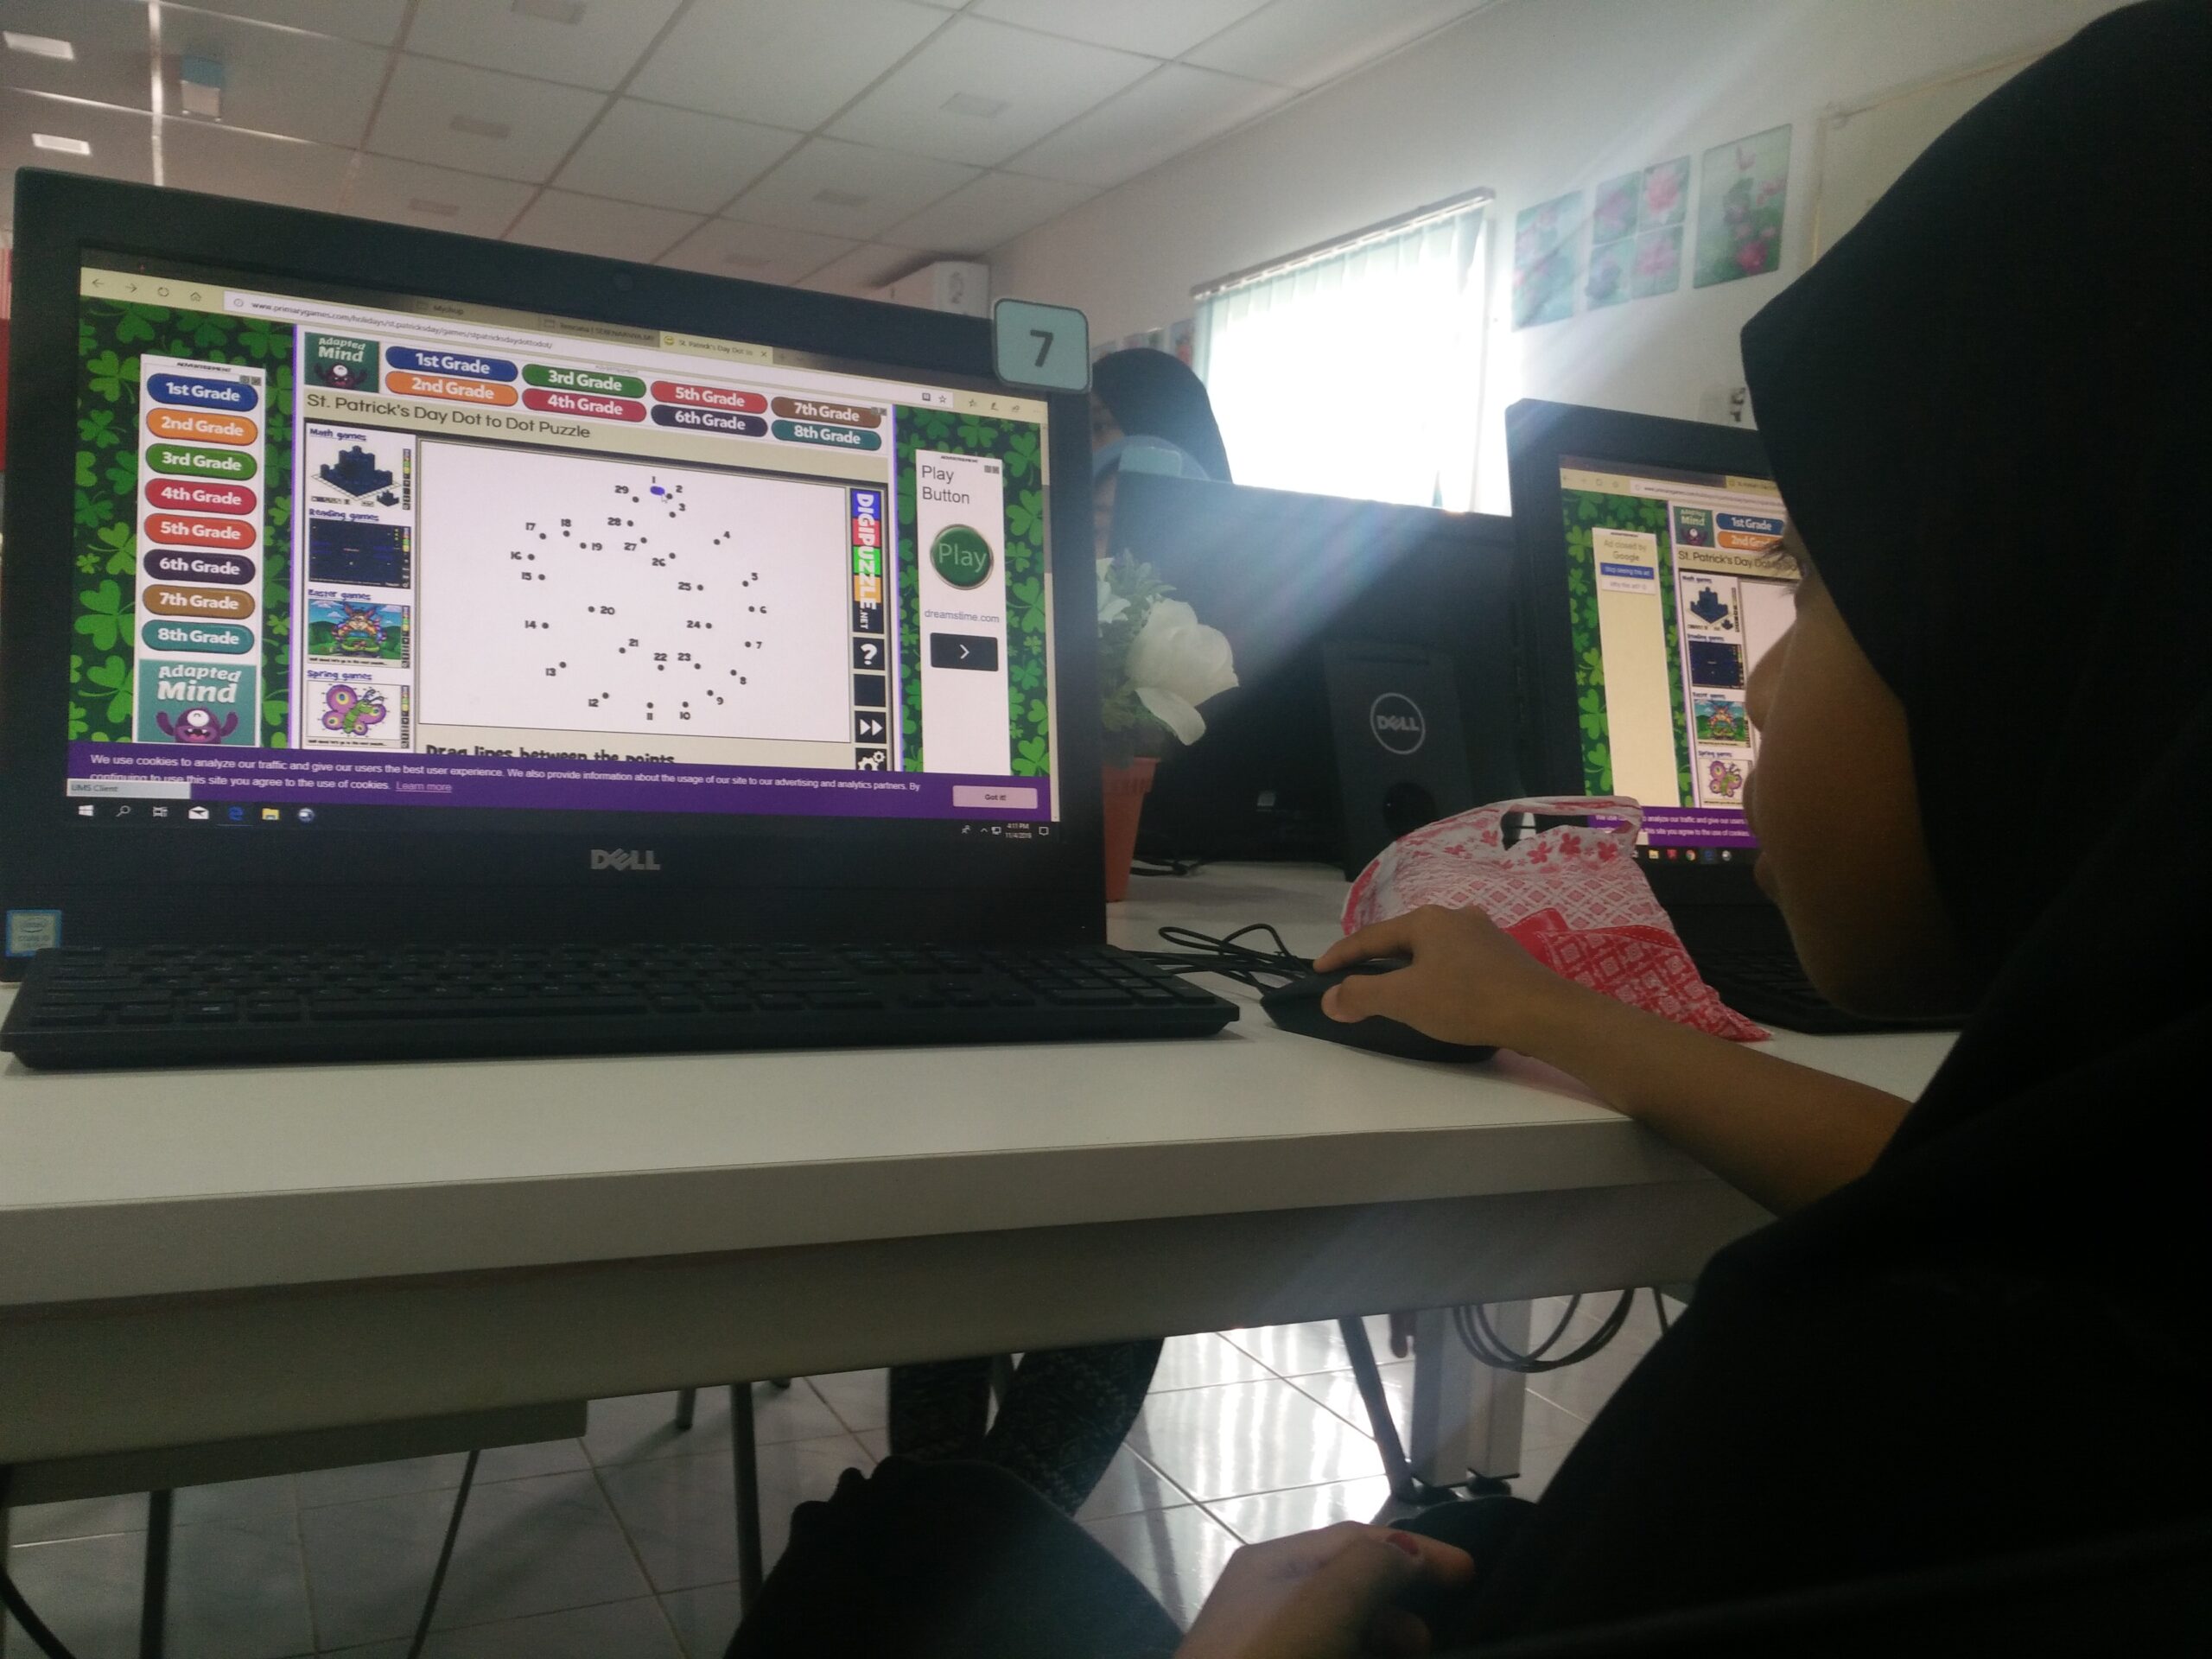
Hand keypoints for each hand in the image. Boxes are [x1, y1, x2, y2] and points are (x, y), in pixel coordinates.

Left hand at [1174, 1522, 1475, 1658]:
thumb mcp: (1327, 1602)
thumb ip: (1373, 1567)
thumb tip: (1408, 1554)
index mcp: (1273, 1562)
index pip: (1355, 1539)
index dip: (1414, 1550)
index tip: (1468, 1573)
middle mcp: (1267, 1599)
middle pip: (1348, 1586)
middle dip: (1398, 1605)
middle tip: (1429, 1639)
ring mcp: (1267, 1646)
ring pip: (1340, 1631)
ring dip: (1381, 1640)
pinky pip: (1326, 1655)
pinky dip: (1359, 1656)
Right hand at [1313, 905, 1587, 1053]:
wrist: (1540, 1012)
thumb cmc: (1466, 1000)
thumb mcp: (1404, 999)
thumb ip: (1361, 995)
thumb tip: (1329, 998)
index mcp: (1426, 920)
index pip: (1370, 937)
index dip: (1341, 955)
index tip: (1318, 971)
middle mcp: (1454, 917)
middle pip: (1402, 939)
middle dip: (1375, 959)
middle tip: (1354, 979)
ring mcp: (1483, 934)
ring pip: (1432, 949)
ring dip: (1408, 967)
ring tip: (1394, 987)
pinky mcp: (1503, 956)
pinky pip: (1456, 961)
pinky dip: (1436, 974)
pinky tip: (1440, 992)